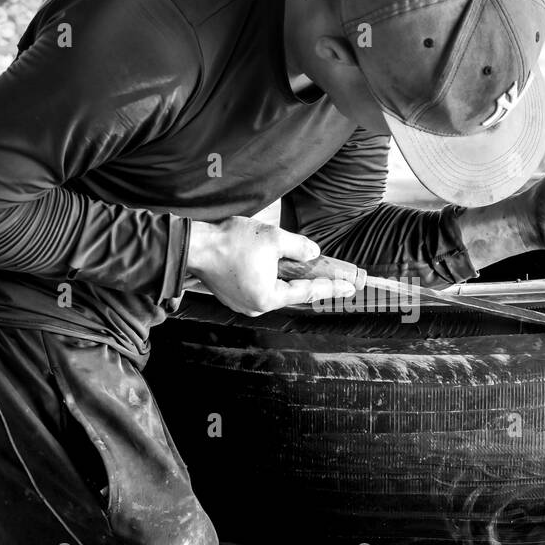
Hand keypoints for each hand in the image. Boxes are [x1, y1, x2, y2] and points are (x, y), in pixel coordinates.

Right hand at [185, 217, 356, 316]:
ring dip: (287, 278)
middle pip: (290, 293)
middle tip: (331, 275)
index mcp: (268, 298)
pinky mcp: (231, 294)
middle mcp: (255, 306)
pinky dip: (270, 278)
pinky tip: (275, 266)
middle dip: (308, 282)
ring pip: (273, 290)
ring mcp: (241, 302)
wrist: (194, 245)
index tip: (349, 288)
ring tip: (302, 267)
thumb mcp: (274, 239)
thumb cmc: (231, 242)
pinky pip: (259, 287)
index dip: (331, 287)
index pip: (307, 292)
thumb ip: (299, 247)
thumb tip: (313, 253)